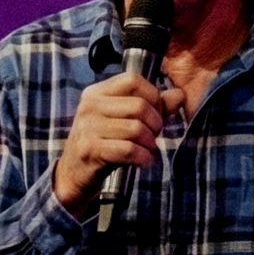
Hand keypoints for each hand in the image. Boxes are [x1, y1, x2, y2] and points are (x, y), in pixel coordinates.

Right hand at [54, 71, 180, 217]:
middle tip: (153, 137)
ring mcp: (88, 127)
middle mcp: (90, 105)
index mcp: (97, 93)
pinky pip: (129, 149)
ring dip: (150, 144)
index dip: (153, 96)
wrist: (74, 174)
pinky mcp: (91, 149)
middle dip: (155, 124)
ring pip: (136, 129)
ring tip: (148, 150)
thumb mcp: (123, 121)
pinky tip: (144, 162)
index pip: (133, 80)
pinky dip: (143, 158)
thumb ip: (152, 107)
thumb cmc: (102, 144)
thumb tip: (180, 94)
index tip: (155, 114)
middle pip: (139, 106)